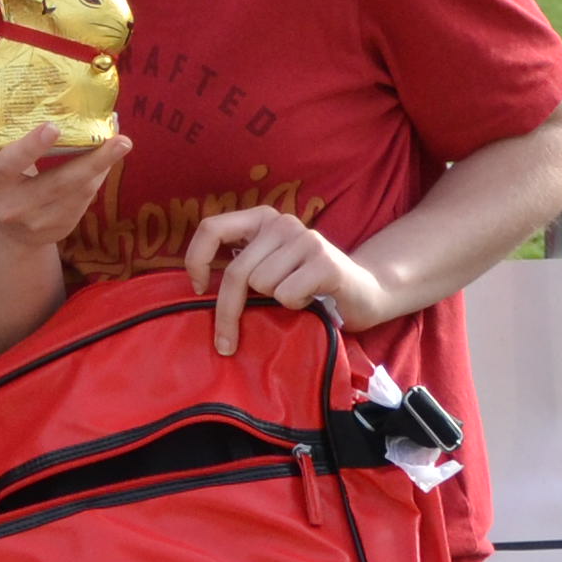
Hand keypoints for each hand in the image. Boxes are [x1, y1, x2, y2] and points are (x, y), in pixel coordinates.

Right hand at [0, 107, 128, 259]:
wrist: (6, 233)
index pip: (5, 167)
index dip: (28, 149)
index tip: (52, 127)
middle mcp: (13, 206)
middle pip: (55, 183)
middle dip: (87, 160)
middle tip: (115, 137)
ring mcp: (40, 220)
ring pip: (77, 191)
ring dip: (103, 165)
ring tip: (123, 140)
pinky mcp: (62, 227)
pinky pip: (85, 198)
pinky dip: (100, 174)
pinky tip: (113, 153)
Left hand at [181, 204, 390, 356]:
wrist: (365, 292)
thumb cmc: (306, 285)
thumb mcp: (267, 267)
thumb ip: (238, 265)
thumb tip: (196, 288)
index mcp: (261, 219)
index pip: (211, 228)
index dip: (196, 260)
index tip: (199, 289)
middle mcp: (282, 222)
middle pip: (236, 271)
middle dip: (228, 312)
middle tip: (226, 342)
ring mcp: (306, 239)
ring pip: (262, 284)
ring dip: (273, 302)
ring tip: (295, 297)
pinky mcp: (326, 262)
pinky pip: (287, 294)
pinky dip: (295, 306)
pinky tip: (311, 299)